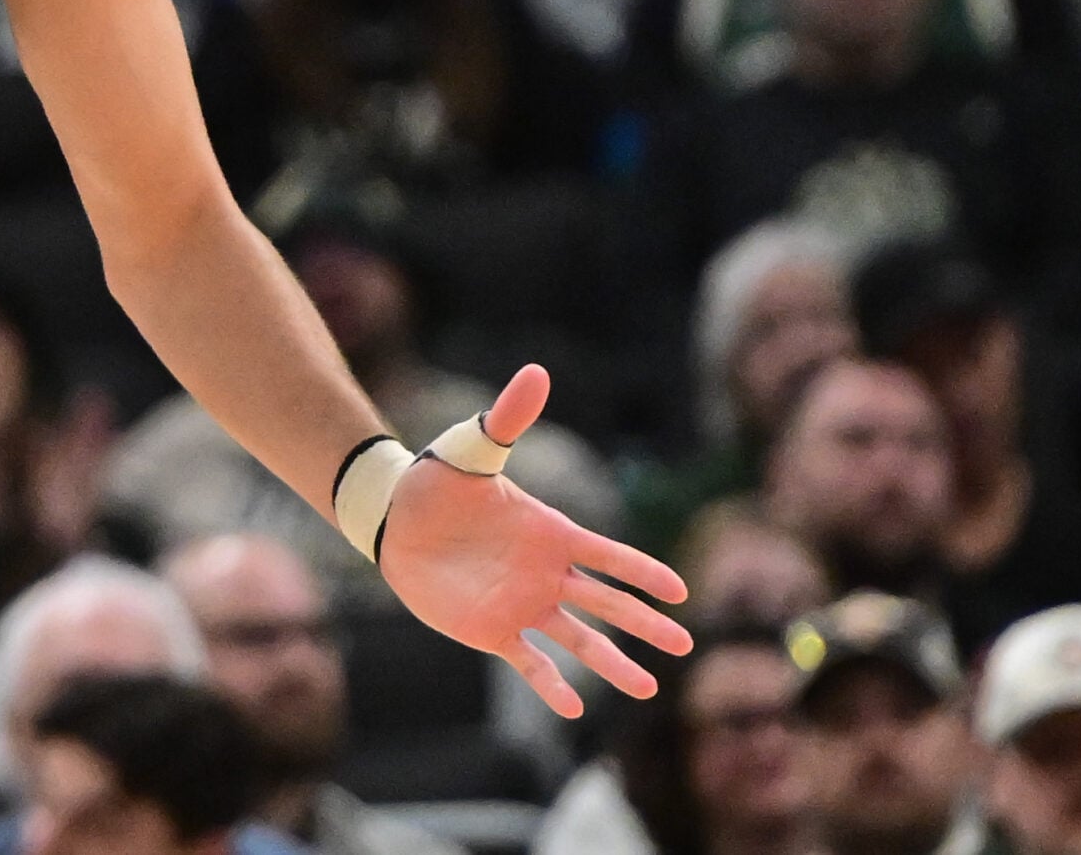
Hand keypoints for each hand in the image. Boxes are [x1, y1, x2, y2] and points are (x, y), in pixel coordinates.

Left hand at [379, 365, 691, 717]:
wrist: (395, 516)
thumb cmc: (438, 478)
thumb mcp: (474, 448)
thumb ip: (508, 416)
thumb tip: (536, 372)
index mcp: (552, 532)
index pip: (609, 556)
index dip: (643, 573)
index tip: (681, 591)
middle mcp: (546, 573)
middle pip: (608, 603)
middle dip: (646, 624)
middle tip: (685, 647)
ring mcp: (522, 604)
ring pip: (580, 640)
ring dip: (612, 664)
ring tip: (648, 690)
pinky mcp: (492, 630)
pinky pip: (530, 663)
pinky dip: (552, 685)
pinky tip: (575, 709)